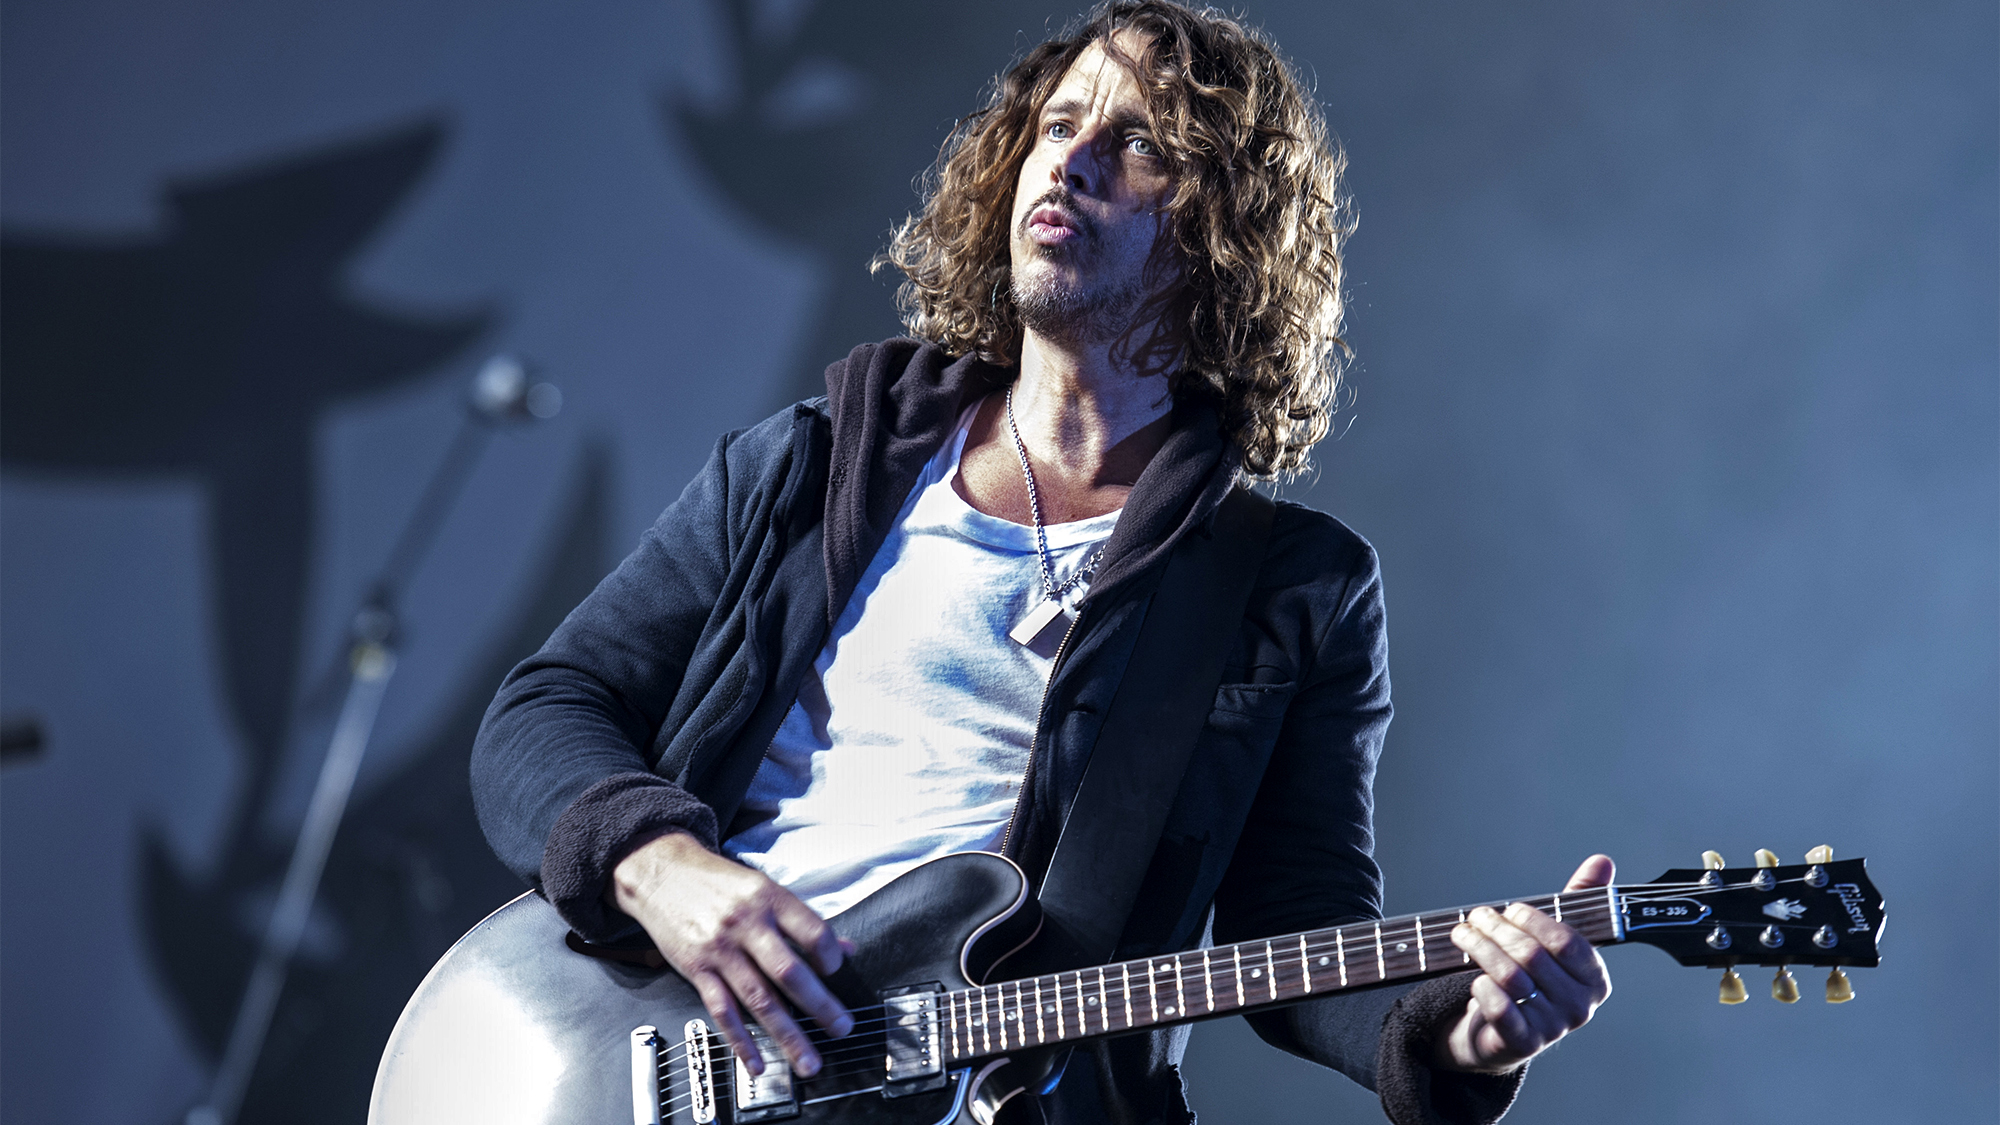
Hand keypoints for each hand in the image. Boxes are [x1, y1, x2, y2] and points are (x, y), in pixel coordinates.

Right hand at [609, 832, 854, 1075]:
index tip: (838, 972)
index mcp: (769, 899)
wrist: (663, 874)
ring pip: (759, 1000)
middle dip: (820, 1006)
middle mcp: (746, 925)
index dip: (831, 956)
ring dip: (787, 1035)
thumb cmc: (717, 881)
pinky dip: (741, 1041)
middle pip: (789, 972)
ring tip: (808, 1061)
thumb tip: (844, 948)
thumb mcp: (763, 887)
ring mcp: (720, 950)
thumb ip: (802, 920)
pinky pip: (723, 1011)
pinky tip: (756, 1062)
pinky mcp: (697, 970)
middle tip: (841, 1029)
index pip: (813, 932)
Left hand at [1434, 855, 1615, 1073]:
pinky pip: (1500, 1008)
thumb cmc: (1532, 977)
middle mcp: (1580, 1006)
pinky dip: (1482, 988)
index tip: (1510, 909)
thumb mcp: (1554, 938)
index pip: (1566, 940)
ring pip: (1510, 976)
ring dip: (1479, 949)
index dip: (1533, 920)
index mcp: (1595, 978)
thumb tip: (1602, 861)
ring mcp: (1553, 1027)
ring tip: (1462, 935)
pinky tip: (1474, 977)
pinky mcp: (1523, 1043)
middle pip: (1532, 955)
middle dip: (1497, 929)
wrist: (1501, 1031)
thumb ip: (1578, 901)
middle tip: (1475, 917)